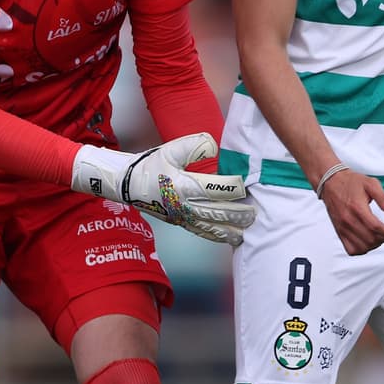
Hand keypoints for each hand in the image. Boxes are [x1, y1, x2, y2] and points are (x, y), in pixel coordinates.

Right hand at [71, 133, 255, 244]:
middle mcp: (184, 205)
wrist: (128, 184)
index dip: (233, 188)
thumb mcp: (171, 148)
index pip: (214, 189)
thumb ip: (194, 145)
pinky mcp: (181, 222)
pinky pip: (203, 232)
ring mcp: (182, 216)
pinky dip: (218, 235)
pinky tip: (231, 238)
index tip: (246, 184)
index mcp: (183, 186)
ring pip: (211, 226)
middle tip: (254, 211)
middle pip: (217, 211)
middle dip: (238, 213)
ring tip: (248, 228)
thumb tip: (215, 147)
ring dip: (232, 228)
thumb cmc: (151, 165)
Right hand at [317, 167, 383, 255]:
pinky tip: (368, 241)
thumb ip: (383, 197)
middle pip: (370, 239)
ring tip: (380, 236)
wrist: (331, 182)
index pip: (376, 227)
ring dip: (375, 244)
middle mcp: (348, 220)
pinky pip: (351, 249)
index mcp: (357, 207)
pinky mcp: (339, 232)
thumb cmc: (351, 182)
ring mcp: (342, 228)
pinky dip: (362, 249)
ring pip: (362, 247)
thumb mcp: (371, 184)